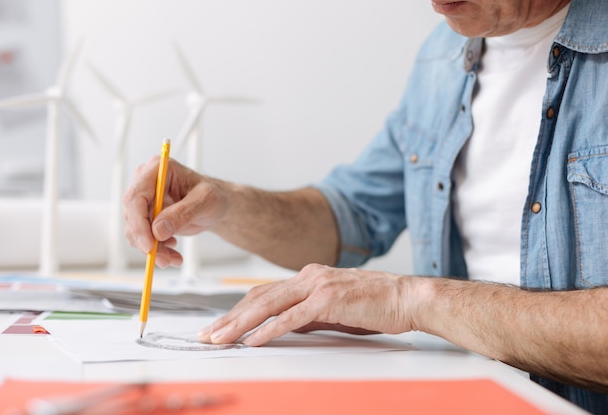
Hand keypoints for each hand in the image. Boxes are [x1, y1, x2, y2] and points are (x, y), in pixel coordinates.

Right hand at [123, 156, 230, 267]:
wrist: (216, 206)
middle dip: (146, 240)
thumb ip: (183, 213)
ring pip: (135, 230)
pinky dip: (156, 250)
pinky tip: (172, 253)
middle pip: (132, 214)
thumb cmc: (214, 196)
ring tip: (173, 258)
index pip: (137, 196)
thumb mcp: (205, 201)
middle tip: (163, 258)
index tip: (149, 244)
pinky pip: (142, 237)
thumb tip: (158, 230)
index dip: (139, 222)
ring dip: (153, 249)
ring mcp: (145, 200)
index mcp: (158, 169)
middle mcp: (146, 182)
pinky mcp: (146, 216)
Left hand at [197, 264, 415, 345]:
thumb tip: (282, 327)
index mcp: (308, 277)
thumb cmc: (375, 305)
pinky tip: (253, 339)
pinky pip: (292, 317)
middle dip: (229, 317)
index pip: (263, 293)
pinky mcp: (330, 300)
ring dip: (241, 323)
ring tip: (220, 337)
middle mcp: (308, 277)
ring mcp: (318, 286)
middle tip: (208, 334)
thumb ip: (306, 314)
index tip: (220, 325)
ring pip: (269, 304)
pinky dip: (269, 329)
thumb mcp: (333, 308)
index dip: (237, 310)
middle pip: (258, 297)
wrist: (407, 298)